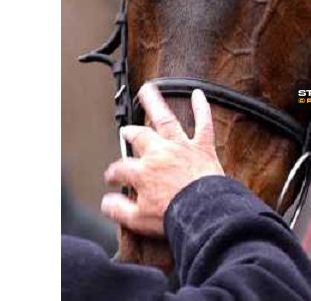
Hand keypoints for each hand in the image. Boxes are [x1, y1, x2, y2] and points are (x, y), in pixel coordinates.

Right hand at [101, 83, 223, 235]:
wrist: (204, 212)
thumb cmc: (174, 216)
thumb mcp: (139, 220)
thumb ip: (120, 209)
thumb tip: (107, 203)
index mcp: (143, 172)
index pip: (121, 168)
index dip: (114, 173)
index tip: (112, 178)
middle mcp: (159, 154)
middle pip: (140, 136)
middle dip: (131, 133)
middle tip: (126, 131)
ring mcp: (181, 147)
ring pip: (165, 120)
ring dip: (156, 103)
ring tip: (148, 90)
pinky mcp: (202, 147)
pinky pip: (203, 123)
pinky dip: (202, 108)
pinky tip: (199, 94)